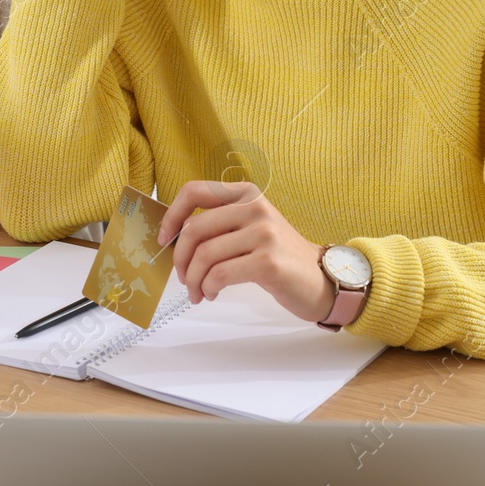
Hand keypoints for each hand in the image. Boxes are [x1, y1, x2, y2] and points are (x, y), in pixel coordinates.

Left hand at [157, 180, 334, 322]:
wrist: (320, 279)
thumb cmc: (278, 255)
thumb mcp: (250, 227)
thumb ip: (219, 224)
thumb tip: (174, 237)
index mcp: (245, 193)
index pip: (194, 191)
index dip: (171, 216)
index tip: (164, 239)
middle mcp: (254, 207)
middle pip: (194, 229)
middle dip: (180, 259)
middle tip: (183, 279)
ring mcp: (263, 233)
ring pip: (205, 255)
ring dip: (193, 280)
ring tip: (198, 292)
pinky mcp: (267, 262)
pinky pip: (219, 275)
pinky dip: (208, 287)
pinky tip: (212, 294)